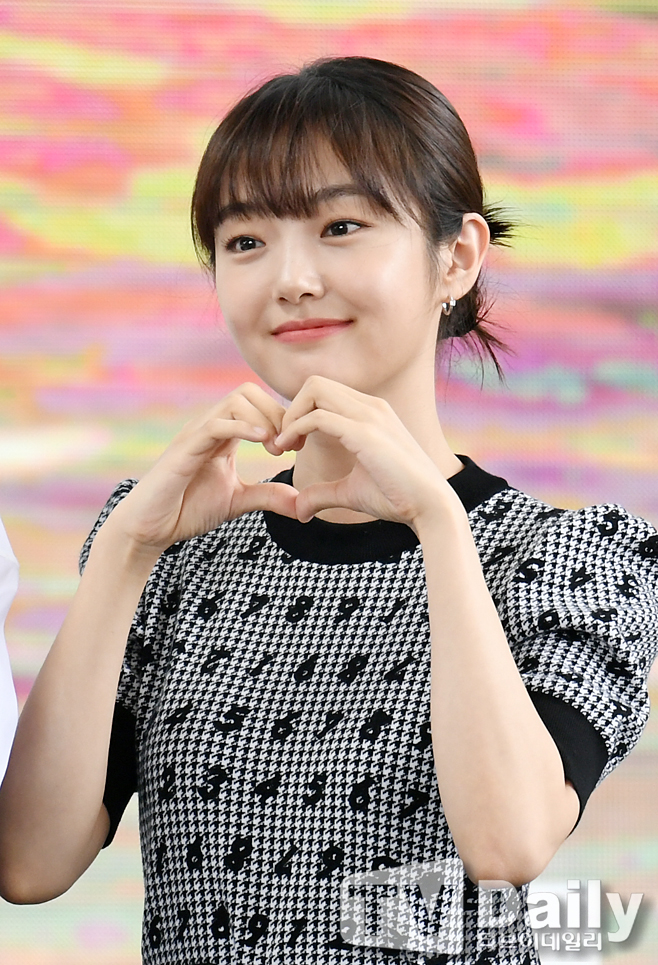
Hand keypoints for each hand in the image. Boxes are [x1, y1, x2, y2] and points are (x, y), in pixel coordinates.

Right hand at [98, 383, 301, 553]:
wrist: (150, 527)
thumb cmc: (187, 509)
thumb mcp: (238, 501)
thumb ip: (268, 496)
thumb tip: (302, 504)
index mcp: (223, 434)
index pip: (256, 403)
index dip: (282, 418)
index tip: (297, 447)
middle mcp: (209, 426)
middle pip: (248, 391)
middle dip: (276, 412)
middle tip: (289, 445)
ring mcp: (196, 434)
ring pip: (235, 400)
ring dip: (264, 419)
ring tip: (276, 449)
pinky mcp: (185, 448)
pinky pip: (216, 424)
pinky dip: (243, 427)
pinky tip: (263, 442)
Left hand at [273, 375, 462, 531]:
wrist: (430, 507)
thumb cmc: (397, 498)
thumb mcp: (351, 492)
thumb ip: (323, 494)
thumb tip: (299, 509)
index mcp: (371, 412)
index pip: (324, 392)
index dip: (300, 413)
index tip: (292, 445)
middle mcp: (371, 406)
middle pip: (315, 383)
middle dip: (291, 409)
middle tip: (284, 443)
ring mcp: (369, 416)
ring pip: (314, 390)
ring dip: (291, 416)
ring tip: (284, 447)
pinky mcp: (365, 433)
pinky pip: (318, 417)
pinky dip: (296, 429)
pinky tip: (292, 450)